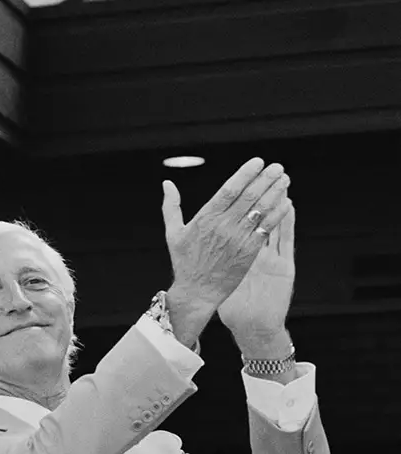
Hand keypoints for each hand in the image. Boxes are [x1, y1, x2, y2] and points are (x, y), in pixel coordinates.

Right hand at [161, 158, 290, 345]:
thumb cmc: (184, 262)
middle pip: (249, 196)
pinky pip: (267, 228)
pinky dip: (278, 214)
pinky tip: (286, 203)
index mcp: (205, 218)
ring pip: (261, 209)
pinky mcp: (249, 251)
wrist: (197, 291)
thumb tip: (167, 183)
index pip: (229, 189)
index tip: (258, 162)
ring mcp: (238, 238)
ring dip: (275, 192)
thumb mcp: (173, 233)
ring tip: (284, 179)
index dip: (245, 173)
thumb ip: (171, 206)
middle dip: (266, 178)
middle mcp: (223, 226)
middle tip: (278, 167)